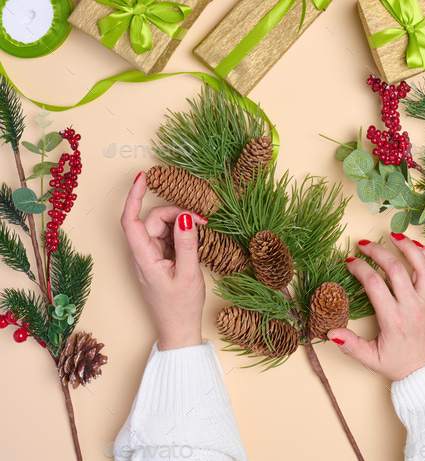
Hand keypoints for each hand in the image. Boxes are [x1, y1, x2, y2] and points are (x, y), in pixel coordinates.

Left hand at [121, 173, 207, 350]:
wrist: (180, 329)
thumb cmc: (181, 307)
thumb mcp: (189, 273)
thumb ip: (188, 243)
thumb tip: (187, 216)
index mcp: (143, 258)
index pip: (131, 220)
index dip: (134, 196)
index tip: (143, 177)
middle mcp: (142, 254)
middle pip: (153, 221)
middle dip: (177, 214)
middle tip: (203, 220)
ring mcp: (150, 257)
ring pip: (162, 228)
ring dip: (181, 225)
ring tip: (203, 232)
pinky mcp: (159, 260)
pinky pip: (168, 238)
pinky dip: (182, 235)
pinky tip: (196, 241)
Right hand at [328, 233, 424, 380]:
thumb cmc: (399, 365)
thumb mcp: (371, 359)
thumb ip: (350, 346)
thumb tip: (330, 332)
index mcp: (394, 320)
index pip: (374, 284)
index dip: (360, 268)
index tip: (350, 262)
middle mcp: (413, 307)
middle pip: (396, 268)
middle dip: (377, 251)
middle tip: (364, 244)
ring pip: (422, 265)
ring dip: (408, 246)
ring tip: (393, 235)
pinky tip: (417, 247)